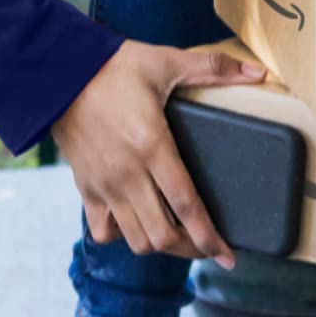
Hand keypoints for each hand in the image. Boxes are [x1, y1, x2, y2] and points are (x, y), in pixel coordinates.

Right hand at [51, 41, 266, 268]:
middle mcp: (128, 174)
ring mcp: (104, 185)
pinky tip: (137, 224)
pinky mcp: (85, 187)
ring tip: (180, 240)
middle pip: (163, 235)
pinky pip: (103, 230)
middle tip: (209, 248)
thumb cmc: (113, 66)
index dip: (210, 237)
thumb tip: (256, 72)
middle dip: (192, 250)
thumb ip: (213, 67)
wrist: (59, 71)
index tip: (228, 255)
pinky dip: (122, 235)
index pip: (187, 206)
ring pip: (136, 239)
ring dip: (161, 246)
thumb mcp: (165, 61)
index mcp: (152, 146)